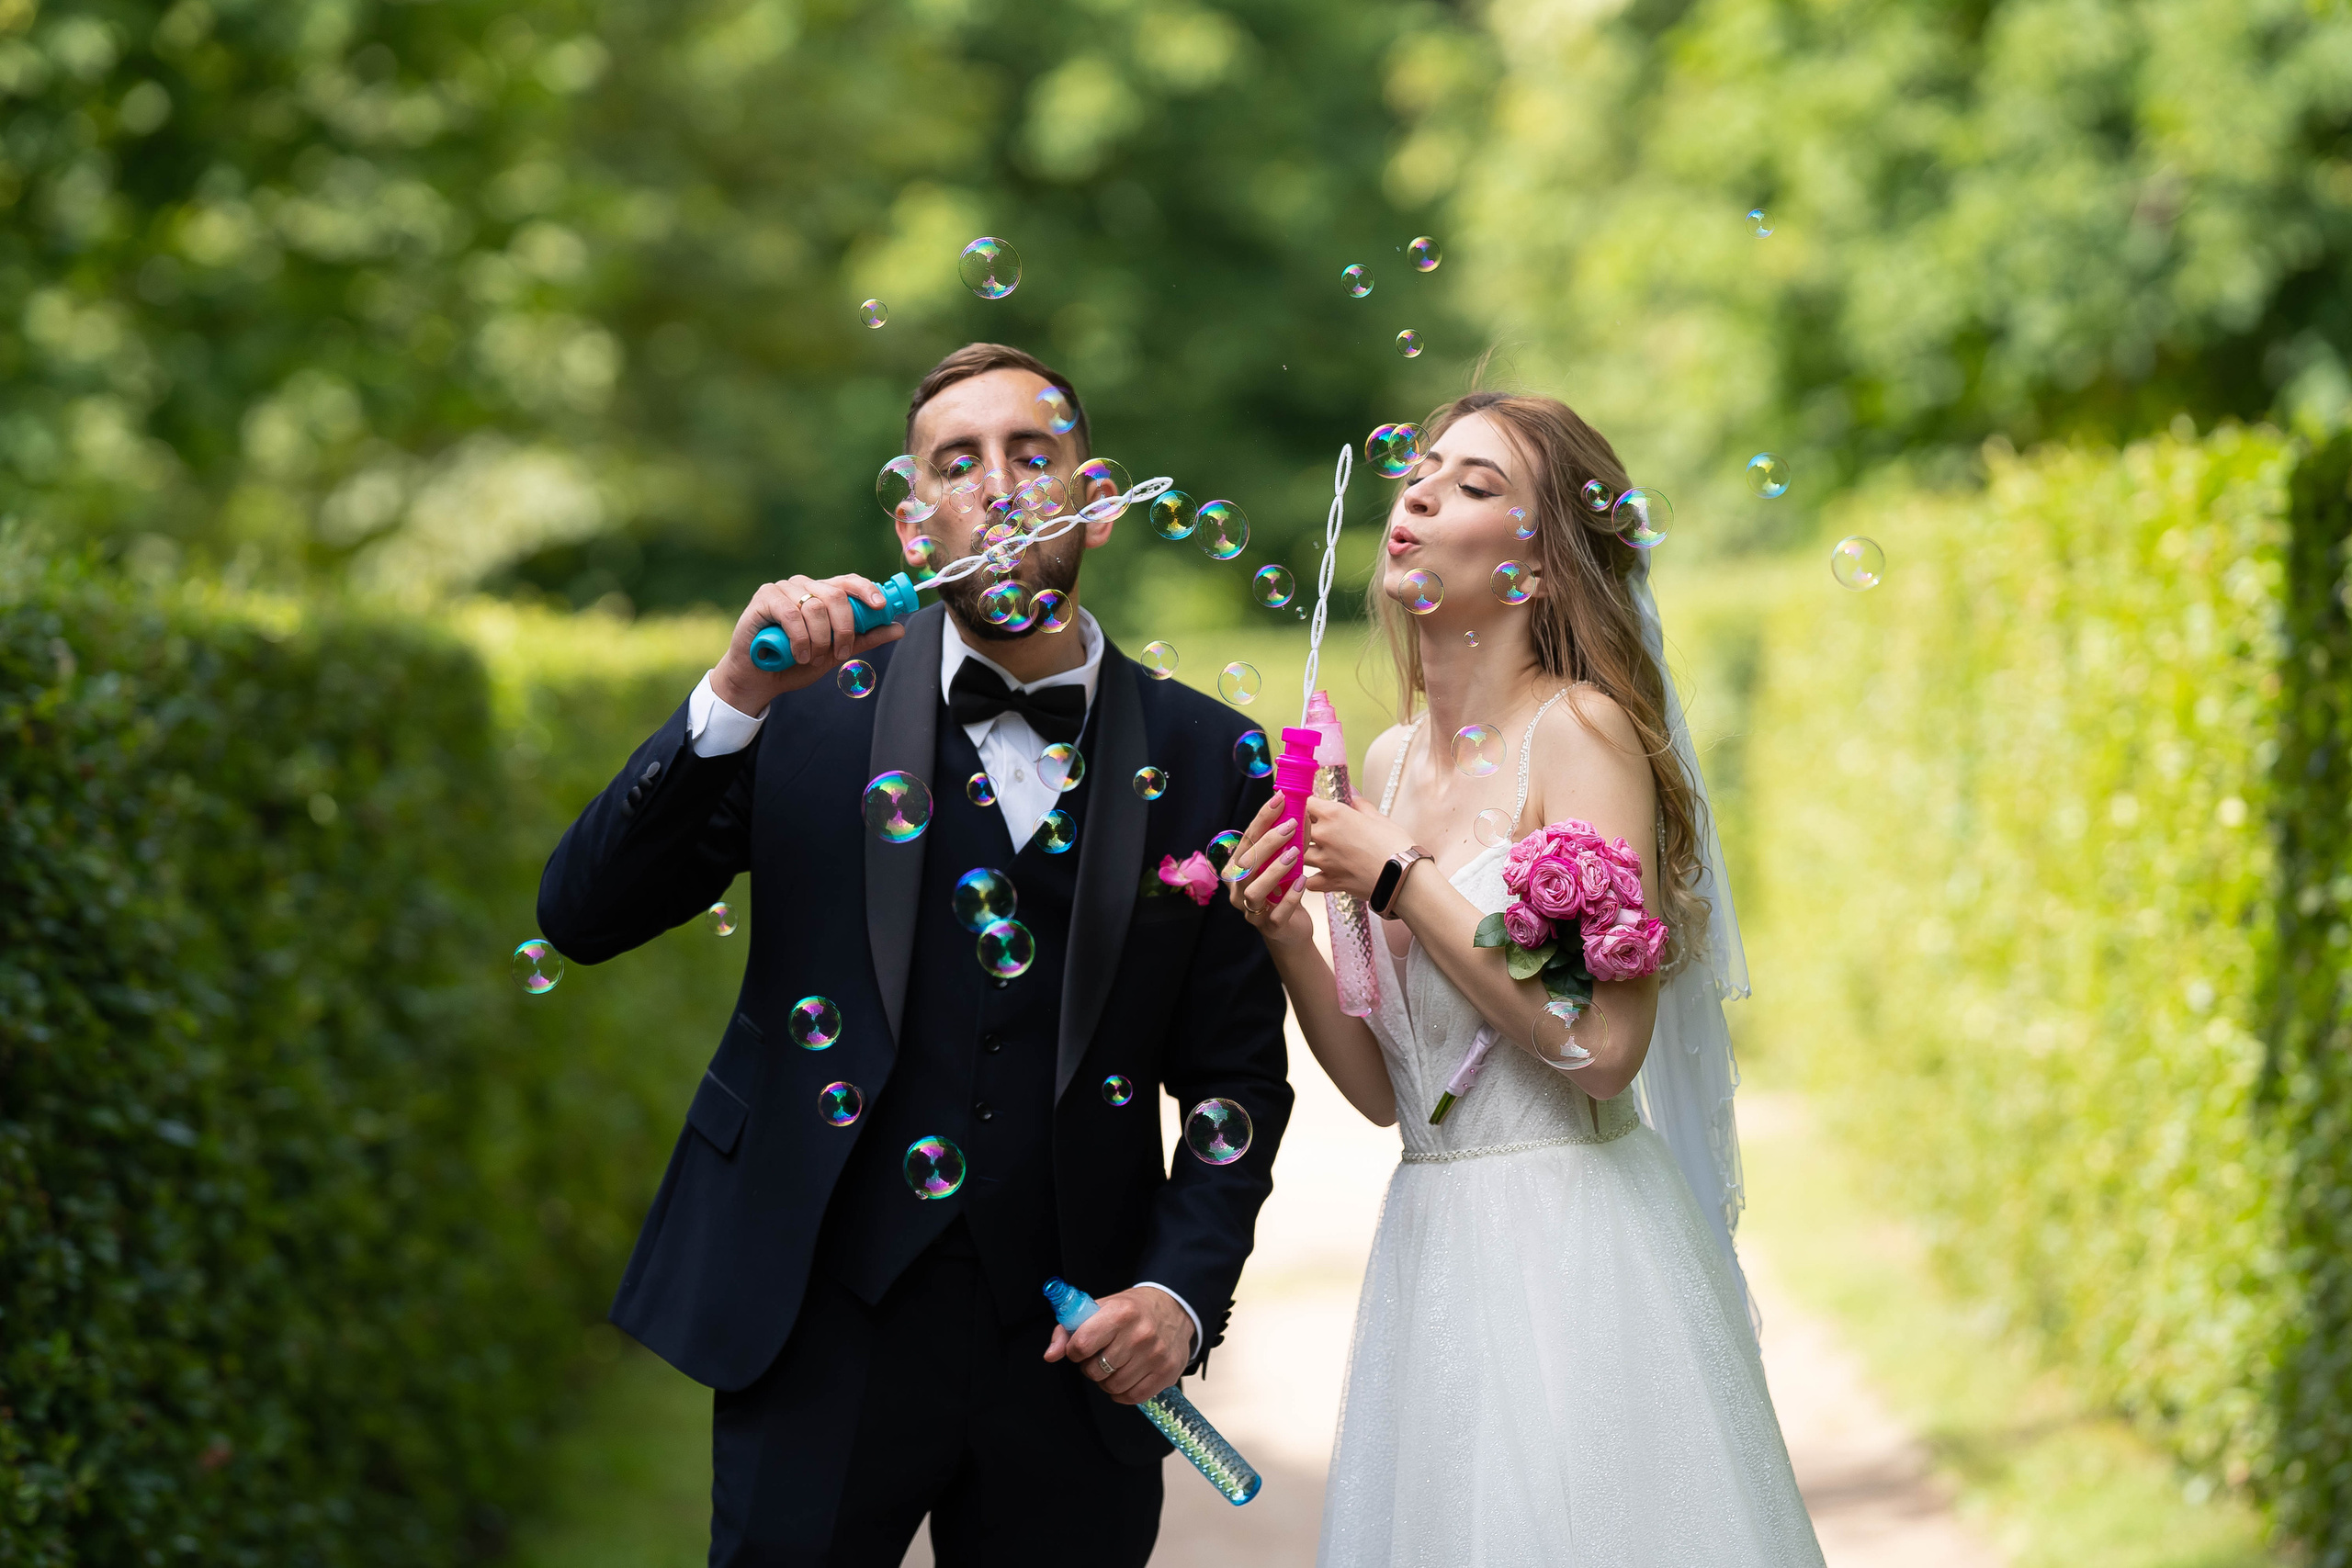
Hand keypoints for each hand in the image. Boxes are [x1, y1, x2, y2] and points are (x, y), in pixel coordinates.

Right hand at [711, 573, 906, 715]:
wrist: (760, 680)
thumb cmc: (797, 663)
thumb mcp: (836, 653)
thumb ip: (864, 639)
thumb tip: (899, 628)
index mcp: (823, 594)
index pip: (849, 582)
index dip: (867, 590)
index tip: (881, 607)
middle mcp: (805, 586)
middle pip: (836, 595)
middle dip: (844, 628)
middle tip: (841, 653)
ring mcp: (783, 589)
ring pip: (815, 606)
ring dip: (819, 639)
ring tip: (812, 659)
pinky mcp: (764, 598)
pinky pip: (791, 614)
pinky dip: (800, 638)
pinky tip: (799, 654)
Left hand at [1043, 1286, 1191, 1405]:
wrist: (1174, 1308)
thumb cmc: (1131, 1310)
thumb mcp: (1098, 1308)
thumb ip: (1067, 1330)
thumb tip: (1050, 1356)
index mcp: (1120, 1313)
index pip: (1082, 1345)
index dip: (1075, 1350)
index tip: (1081, 1347)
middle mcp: (1140, 1334)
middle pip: (1096, 1371)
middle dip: (1091, 1367)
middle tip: (1100, 1356)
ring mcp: (1155, 1355)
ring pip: (1113, 1387)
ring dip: (1107, 1381)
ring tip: (1114, 1366)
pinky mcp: (1167, 1373)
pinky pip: (1133, 1397)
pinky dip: (1124, 1393)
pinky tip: (1127, 1377)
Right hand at [1224, 798, 1312, 946]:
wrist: (1291, 930)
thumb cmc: (1283, 892)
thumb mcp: (1283, 864)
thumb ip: (1288, 842)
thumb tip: (1302, 810)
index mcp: (1238, 869)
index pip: (1247, 840)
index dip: (1262, 819)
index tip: (1279, 800)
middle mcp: (1238, 889)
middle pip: (1245, 864)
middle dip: (1268, 842)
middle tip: (1291, 825)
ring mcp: (1252, 910)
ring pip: (1254, 890)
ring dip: (1274, 870)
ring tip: (1294, 854)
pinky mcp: (1270, 927)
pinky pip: (1276, 914)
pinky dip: (1290, 897)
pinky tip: (1301, 882)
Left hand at [1301, 794, 1416, 901]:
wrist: (1403, 876)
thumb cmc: (1395, 845)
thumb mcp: (1379, 818)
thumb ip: (1361, 806)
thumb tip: (1355, 798)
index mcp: (1334, 814)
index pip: (1306, 803)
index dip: (1308, 805)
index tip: (1312, 808)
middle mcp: (1324, 835)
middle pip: (1298, 828)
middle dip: (1303, 828)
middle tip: (1313, 829)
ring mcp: (1324, 860)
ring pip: (1299, 854)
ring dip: (1304, 852)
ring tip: (1316, 852)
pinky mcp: (1329, 881)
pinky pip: (1308, 881)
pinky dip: (1309, 879)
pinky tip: (1317, 875)